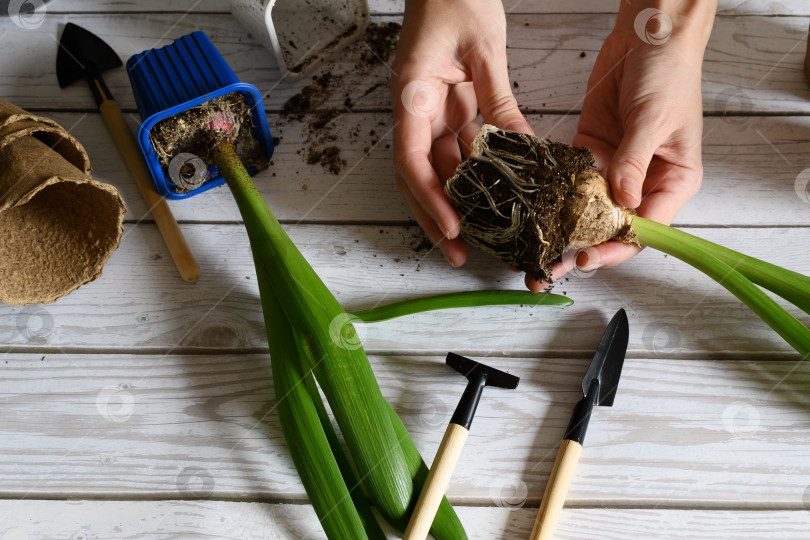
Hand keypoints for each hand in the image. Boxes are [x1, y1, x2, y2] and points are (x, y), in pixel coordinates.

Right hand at [390, 0, 531, 267]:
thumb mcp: (484, 51)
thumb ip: (498, 102)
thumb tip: (520, 149)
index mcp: (412, 95)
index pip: (411, 160)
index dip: (430, 199)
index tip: (451, 227)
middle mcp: (414, 110)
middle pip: (418, 176)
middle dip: (435, 218)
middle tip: (457, 253)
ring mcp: (427, 111)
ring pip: (437, 168)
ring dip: (454, 202)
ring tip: (476, 236)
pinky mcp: (444, 108)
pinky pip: (456, 148)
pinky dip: (472, 174)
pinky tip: (489, 196)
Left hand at [525, 1, 716, 291]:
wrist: (648, 34)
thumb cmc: (669, 73)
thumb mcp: (653, 121)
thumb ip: (633, 162)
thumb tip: (621, 201)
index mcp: (672, 181)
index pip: (644, 228)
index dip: (615, 246)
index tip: (587, 256)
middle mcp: (643, 180)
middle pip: (611, 226)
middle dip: (581, 248)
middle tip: (548, 269)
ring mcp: (615, 167)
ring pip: (587, 209)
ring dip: (562, 229)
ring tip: (533, 249)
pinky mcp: (591, 150)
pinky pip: (572, 180)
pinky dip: (553, 195)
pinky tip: (533, 212)